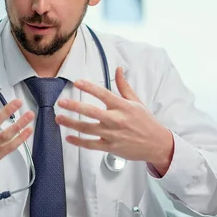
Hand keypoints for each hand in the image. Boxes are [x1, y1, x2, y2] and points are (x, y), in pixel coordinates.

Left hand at [55, 67, 173, 175]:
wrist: (157, 144)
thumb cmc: (146, 121)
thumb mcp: (136, 102)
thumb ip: (124, 86)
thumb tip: (119, 69)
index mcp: (123, 106)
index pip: (103, 94)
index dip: (89, 87)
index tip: (77, 82)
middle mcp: (116, 120)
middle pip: (92, 112)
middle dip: (74, 106)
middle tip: (61, 102)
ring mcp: (112, 134)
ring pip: (88, 128)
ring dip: (71, 123)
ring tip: (58, 118)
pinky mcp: (110, 147)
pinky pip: (91, 144)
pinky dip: (79, 142)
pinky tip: (68, 137)